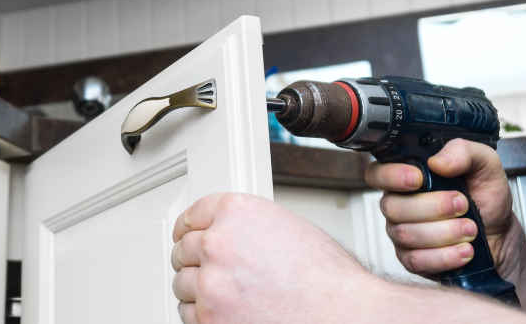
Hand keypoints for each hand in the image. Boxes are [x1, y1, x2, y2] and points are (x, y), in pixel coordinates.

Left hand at [170, 193, 377, 323]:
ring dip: (197, 289)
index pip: (193, 214)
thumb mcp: (287, 227)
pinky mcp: (209, 319)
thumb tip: (229, 234)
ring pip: (182, 283)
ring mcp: (211, 283)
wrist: (343, 315)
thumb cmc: (327, 279)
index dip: (189, 227)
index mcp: (238, 212)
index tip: (185, 234)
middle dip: (194, 259)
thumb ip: (249, 226)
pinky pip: (187, 313)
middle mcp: (219, 243)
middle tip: (209, 268)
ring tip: (224, 295)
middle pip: (184, 249)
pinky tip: (222, 312)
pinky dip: (201, 314)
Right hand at [366, 138, 525, 316]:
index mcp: (408, 176)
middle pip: (392, 207)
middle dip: (433, 207)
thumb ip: (464, 151)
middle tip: (462, 204)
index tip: (418, 179)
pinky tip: (464, 249)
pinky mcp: (411, 259)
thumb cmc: (486, 199)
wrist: (500, 234)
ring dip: (445, 232)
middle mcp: (399, 203)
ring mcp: (402, 232)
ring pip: (406, 234)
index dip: (391, 176)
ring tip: (470, 228)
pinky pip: (417, 259)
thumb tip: (438, 161)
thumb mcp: (485, 165)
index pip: (377, 173)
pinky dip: (445, 256)